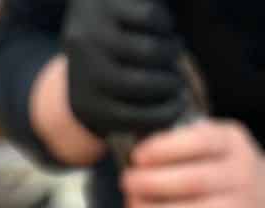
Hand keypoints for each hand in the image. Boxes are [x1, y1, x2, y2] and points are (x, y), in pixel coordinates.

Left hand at [63, 0, 184, 138]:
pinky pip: (150, 20)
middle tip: (179, 78)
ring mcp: (91, 33)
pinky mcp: (102, 4)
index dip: (166, 114)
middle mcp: (84, 68)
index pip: (136, 118)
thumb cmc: (108, 72)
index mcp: (86, 103)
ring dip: (171, 53)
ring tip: (175, 51)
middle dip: (171, 83)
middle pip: (144, 84)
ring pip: (151, 52)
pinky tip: (165, 29)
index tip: (181, 105)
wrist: (83, 22)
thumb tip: (176, 136)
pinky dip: (165, 26)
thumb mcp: (113, 103)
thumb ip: (140, 120)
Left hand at [122, 120, 264, 207]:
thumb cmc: (232, 168)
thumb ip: (188, 141)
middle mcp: (241, 175)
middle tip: (128, 186)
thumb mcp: (220, 140)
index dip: (162, 150)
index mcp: (232, 143)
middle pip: (190, 182)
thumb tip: (140, 156)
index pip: (197, 143)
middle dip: (151, 185)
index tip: (138, 157)